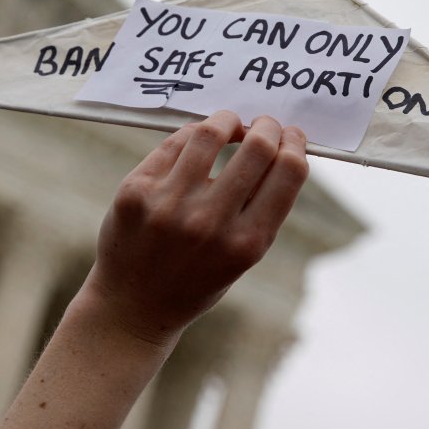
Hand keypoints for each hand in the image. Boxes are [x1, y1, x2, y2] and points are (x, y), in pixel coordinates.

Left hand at [83, 110, 308, 344]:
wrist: (132, 307)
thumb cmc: (197, 279)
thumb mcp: (242, 257)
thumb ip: (261, 209)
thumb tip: (279, 146)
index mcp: (246, 243)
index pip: (288, 172)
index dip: (295, 144)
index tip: (292, 136)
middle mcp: (209, 223)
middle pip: (258, 147)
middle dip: (268, 126)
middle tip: (264, 125)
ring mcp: (169, 205)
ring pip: (211, 133)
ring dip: (228, 121)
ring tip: (229, 125)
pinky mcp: (136, 191)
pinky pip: (174, 143)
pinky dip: (194, 135)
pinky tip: (198, 141)